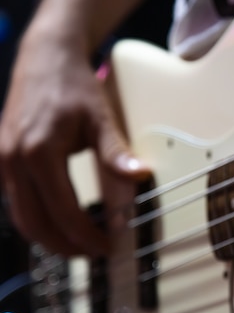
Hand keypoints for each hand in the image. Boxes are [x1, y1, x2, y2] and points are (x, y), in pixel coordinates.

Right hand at [0, 35, 148, 255]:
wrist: (45, 57)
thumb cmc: (74, 86)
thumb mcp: (100, 117)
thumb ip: (115, 152)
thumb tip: (140, 177)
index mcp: (38, 152)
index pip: (64, 211)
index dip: (86, 235)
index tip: (108, 247)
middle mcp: (12, 160)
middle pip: (35, 223)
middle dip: (65, 246)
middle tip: (94, 254)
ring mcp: (2, 160)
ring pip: (20, 216)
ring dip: (49, 237)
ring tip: (79, 244)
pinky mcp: (1, 158)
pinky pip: (15, 201)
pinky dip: (37, 219)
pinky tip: (59, 222)